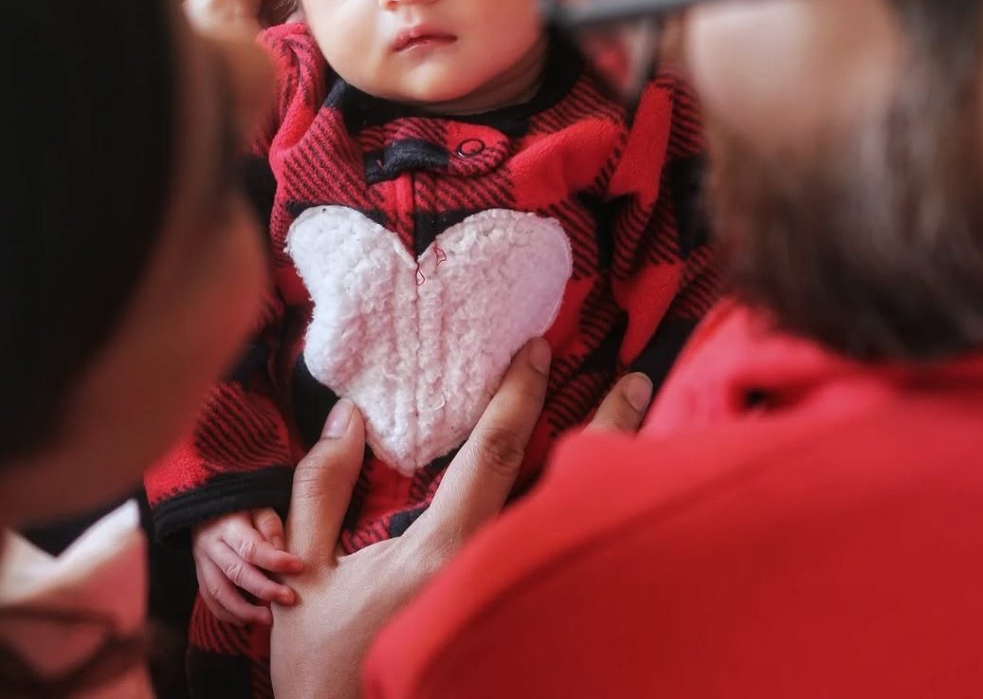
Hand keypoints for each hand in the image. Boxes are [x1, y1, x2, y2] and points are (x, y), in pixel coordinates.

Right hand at [192, 508, 304, 626]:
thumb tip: (281, 551)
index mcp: (228, 525)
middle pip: (237, 573)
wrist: (209, 511)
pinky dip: (228, 614)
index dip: (275, 560)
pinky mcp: (200, 576)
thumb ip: (270, 526)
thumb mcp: (258, 506)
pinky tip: (247, 621)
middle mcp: (211, 546)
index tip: (299, 567)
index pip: (251, 547)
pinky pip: (211, 600)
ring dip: (245, 610)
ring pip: (219, 592)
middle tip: (289, 599)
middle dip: (265, 589)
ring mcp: (202, 563)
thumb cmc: (243, 508)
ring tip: (270, 620)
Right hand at [269, 343, 652, 698]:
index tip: (538, 350)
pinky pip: (566, 559)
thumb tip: (348, 415)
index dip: (518, 395)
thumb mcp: (304, 573)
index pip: (493, 453)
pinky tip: (611, 499)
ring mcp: (515, 601)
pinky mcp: (521, 623)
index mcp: (443, 549)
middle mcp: (493, 571)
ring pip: (575, 523)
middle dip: (607, 429)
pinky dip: (594, 521)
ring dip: (613, 470)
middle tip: (635, 380)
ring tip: (642, 426)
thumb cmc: (326, 667)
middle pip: (564, 486)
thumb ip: (321, 489)